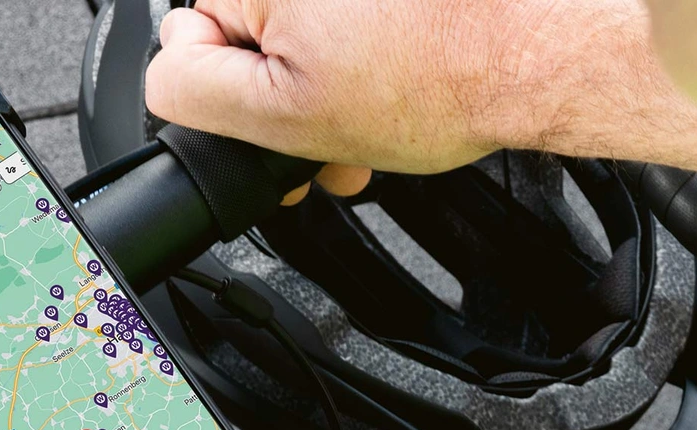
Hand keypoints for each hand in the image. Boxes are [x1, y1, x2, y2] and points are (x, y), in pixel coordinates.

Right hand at [144, 0, 554, 179]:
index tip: (282, 130)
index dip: (238, 104)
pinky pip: (346, 20)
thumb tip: (161, 73)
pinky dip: (361, 57)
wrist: (535, 52)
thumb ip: (198, 91)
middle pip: (255, 37)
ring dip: (330, 92)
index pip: (193, 41)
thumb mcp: (289, 113)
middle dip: (290, 102)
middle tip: (333, 142)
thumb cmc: (441, 80)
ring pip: (305, 37)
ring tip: (374, 121)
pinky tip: (393, 86)